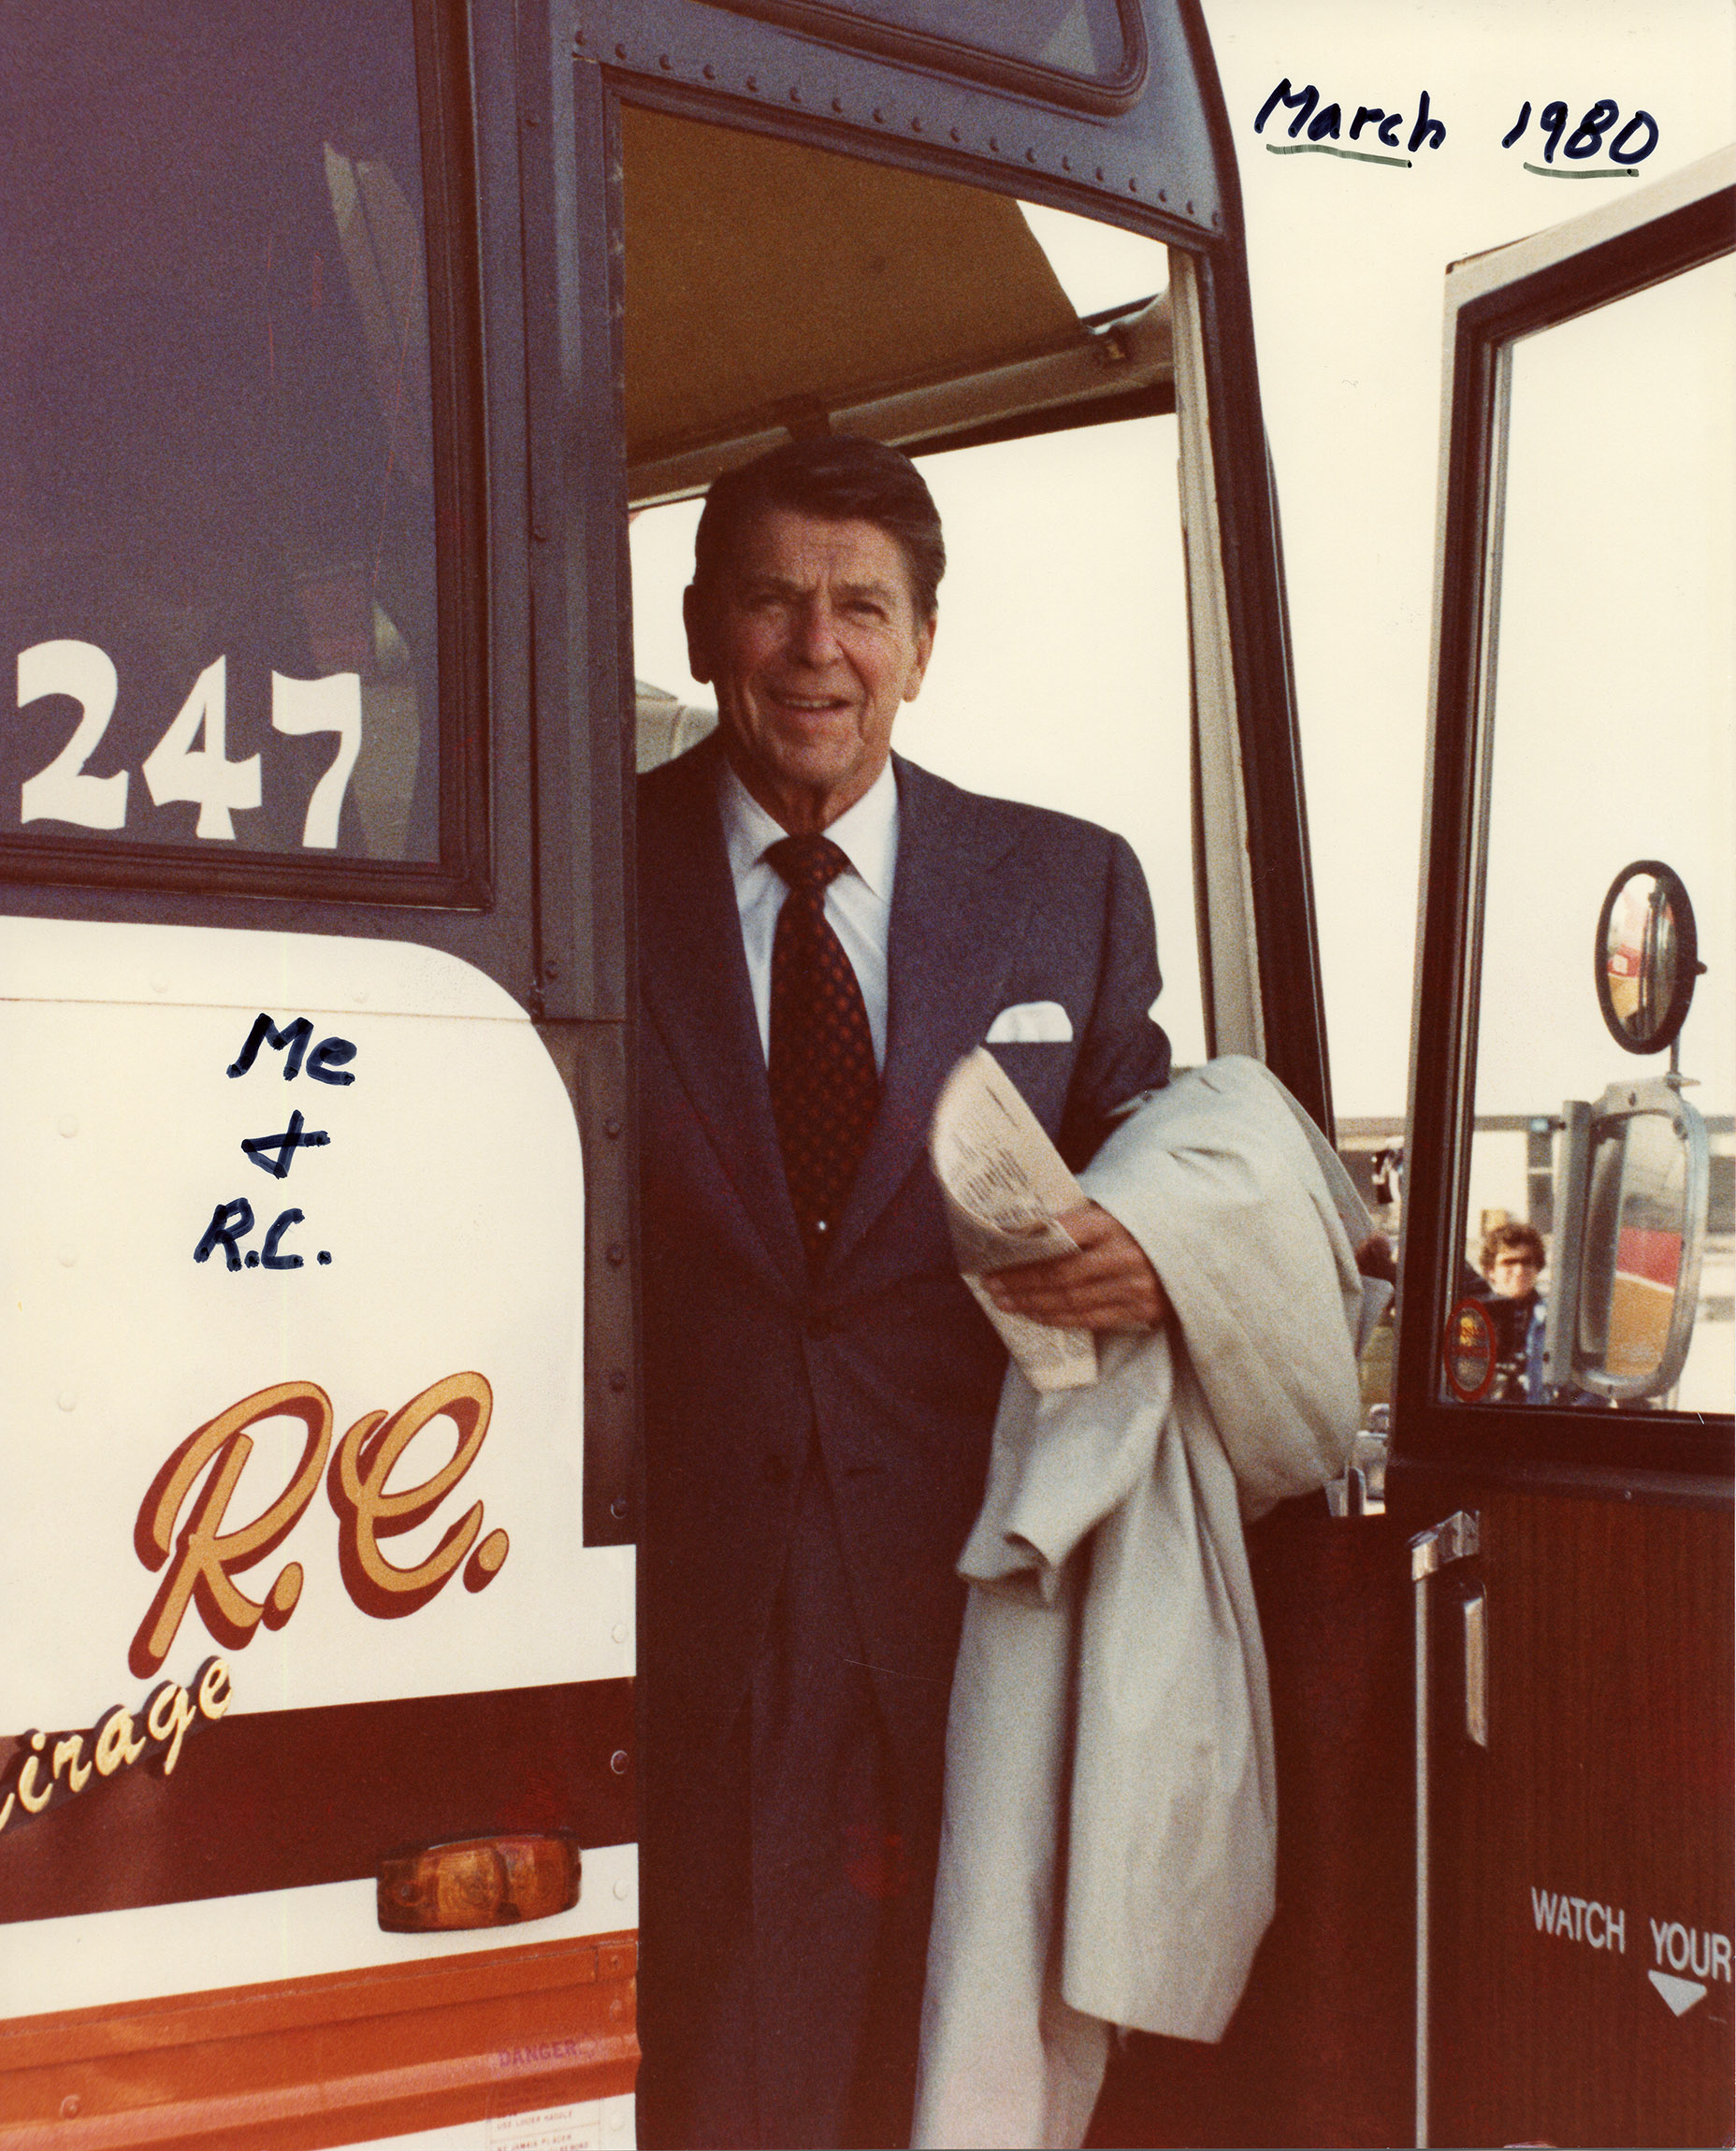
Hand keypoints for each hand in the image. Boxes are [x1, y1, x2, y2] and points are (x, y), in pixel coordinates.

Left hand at [983, 1202, 1169, 1332]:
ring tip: (1004, 1302)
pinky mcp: (1145, 1311)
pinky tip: (1035, 1315)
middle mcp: (1126, 1255)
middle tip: (991, 1284)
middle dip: (1020, 1282)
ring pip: (1072, 1302)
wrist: (1202, 1245)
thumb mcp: (1118, 1206)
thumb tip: (1026, 1225)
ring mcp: (1136, 1287)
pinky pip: (1091, 1320)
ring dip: (1032, 1304)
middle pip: (1060, 1274)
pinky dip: (1058, 1318)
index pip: (1061, 1234)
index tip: (997, 1251)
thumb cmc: (1147, 1222)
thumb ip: (1080, 1215)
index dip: (1025, 1247)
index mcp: (1115, 1222)